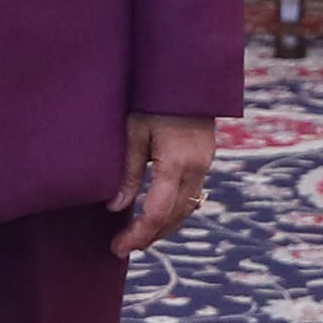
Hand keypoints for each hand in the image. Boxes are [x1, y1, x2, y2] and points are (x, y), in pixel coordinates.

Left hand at [111, 112, 214, 258]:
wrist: (186, 74)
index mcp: (176, 163)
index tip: (118, 248)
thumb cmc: (153, 98)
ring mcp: (205, 165)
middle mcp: (196, 169)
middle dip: (150, 236)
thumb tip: (116, 207)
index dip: (138, 234)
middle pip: (174, 217)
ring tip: (139, 237)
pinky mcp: (206, 159)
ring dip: (164, 227)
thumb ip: (128, 172)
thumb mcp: (134, 131)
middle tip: (123, 247)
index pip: (157, 212)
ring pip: (187, 209)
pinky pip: (192, 195)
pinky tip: (158, 214)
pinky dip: (175, 210)